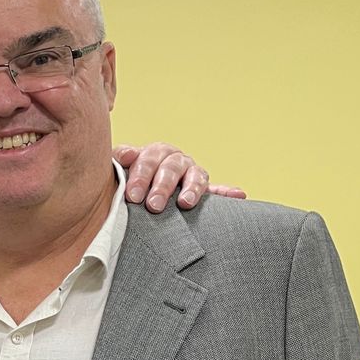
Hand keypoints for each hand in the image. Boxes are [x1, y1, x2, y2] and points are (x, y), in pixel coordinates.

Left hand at [114, 142, 246, 210]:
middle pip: (171, 168)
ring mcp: (191, 174)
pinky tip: (239, 195)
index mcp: (155, 153)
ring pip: (195, 176)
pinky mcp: (203, 190)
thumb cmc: (127, 181)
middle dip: (162, 187)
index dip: (141, 176)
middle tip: (153, 206)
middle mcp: (175, 160)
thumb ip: (121, 160)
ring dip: (192, 189)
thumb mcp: (120, 169)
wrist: (137, 194)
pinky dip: (228, 193)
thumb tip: (127, 154)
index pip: (149, 159)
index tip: (133, 196)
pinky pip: (218, 190)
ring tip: (186, 203)